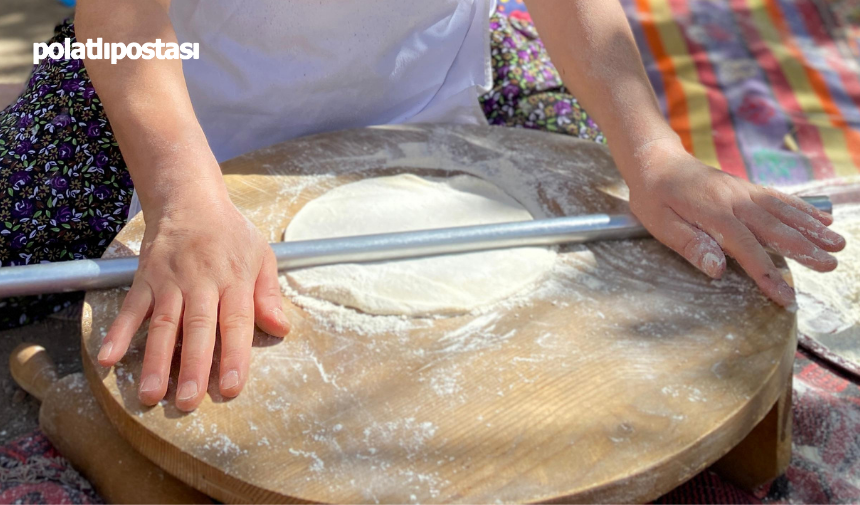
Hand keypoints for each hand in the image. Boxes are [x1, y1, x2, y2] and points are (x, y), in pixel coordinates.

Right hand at [96, 191, 290, 410]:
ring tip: (151, 395)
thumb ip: (269, 295)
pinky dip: (118, 333)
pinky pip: (131, 308)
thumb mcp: (261, 256)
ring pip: (164, 324)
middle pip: (197, 329)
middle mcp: (201, 282)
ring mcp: (170, 280)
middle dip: (192, 367)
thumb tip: (281, 328)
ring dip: (154, 361)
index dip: (234, 355)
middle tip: (187, 403)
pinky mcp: (145, 279)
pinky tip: (107, 359)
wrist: (190, 199)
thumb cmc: (231, 233)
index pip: (236, 322)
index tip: (230, 387)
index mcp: (234, 279)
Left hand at [626, 138, 845, 306]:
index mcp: (713, 214)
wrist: (655, 161)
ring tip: (837, 244)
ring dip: (811, 228)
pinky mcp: (745, 187)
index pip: (746, 248)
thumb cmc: (653, 198)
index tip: (785, 296)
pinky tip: (821, 219)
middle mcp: (734, 200)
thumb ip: (689, 244)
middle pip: (775, 227)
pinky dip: (801, 208)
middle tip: (830, 266)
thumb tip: (717, 270)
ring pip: (783, 211)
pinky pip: (778, 198)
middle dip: (804, 249)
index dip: (767, 273)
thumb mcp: (660, 224)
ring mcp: (743, 191)